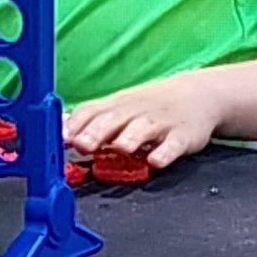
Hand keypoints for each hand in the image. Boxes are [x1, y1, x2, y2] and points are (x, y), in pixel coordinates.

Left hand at [63, 72, 232, 171]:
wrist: (198, 95)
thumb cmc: (149, 107)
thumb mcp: (119, 109)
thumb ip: (90, 121)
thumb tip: (58, 128)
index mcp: (116, 106)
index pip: (91, 111)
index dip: (75, 124)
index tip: (61, 137)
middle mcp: (135, 112)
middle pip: (114, 119)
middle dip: (97, 131)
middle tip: (83, 144)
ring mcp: (160, 124)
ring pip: (143, 129)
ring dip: (130, 138)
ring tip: (119, 148)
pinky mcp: (183, 137)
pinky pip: (174, 145)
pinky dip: (165, 153)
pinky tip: (156, 161)